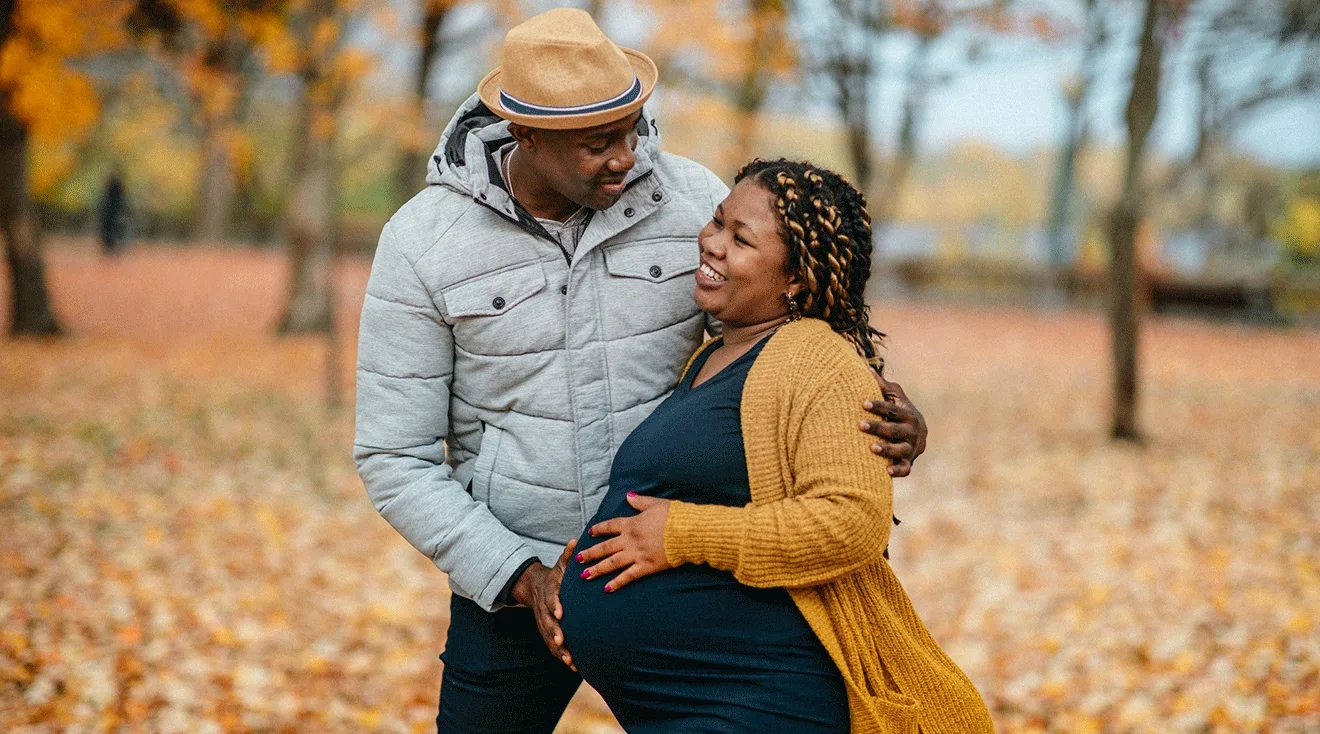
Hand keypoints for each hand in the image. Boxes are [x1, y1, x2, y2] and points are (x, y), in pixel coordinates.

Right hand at [511, 539, 576, 669]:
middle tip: (561, 641)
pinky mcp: (546, 631)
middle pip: (547, 621)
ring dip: (557, 649)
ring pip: (548, 637)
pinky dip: (560, 655)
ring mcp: (544, 621)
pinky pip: (551, 645)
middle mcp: (544, 608)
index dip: (554, 605)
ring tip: (569, 660)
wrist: (536, 587)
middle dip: (554, 632)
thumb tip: (576, 540)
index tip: (560, 613)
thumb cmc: (556, 575)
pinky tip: (573, 667)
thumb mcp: (561, 564)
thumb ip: (568, 555)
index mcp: (549, 591)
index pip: (550, 598)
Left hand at [576, 493, 672, 592]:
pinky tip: (607, 588)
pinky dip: (617, 583)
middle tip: (578, 559)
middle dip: (590, 553)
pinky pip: (628, 576)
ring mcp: (636, 554)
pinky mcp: (646, 566)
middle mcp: (630, 540)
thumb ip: (640, 502)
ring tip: (584, 576)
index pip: (610, 526)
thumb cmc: (674, 516)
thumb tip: (628, 496)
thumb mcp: (656, 504)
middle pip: (605, 547)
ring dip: (597, 569)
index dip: (599, 529)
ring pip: (611, 563)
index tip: (590, 533)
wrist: (687, 531)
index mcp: (632, 523)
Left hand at [860, 375, 927, 477]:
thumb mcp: (896, 398)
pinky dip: (898, 471)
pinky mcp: (908, 462)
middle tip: (860, 425)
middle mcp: (912, 431)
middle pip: (895, 430)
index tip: (864, 404)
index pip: (893, 409)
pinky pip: (905, 469)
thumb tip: (865, 368)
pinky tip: (886, 471)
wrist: (918, 434)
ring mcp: (911, 448)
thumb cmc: (900, 412)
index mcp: (908, 414)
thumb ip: (883, 386)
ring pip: (901, 450)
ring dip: (887, 449)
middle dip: (878, 427)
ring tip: (872, 448)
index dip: (879, 406)